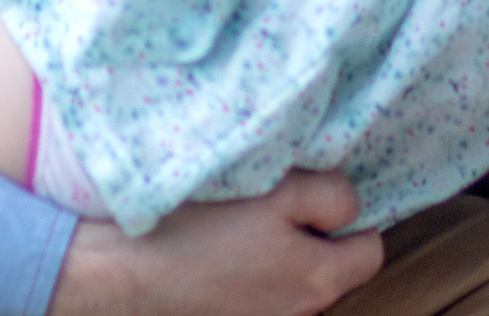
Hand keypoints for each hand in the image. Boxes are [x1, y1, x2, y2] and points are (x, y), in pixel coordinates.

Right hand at [51, 171, 383, 315]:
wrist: (118, 273)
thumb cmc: (198, 227)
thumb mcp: (278, 191)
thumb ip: (331, 197)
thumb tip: (352, 208)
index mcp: (319, 282)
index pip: (370, 251)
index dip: (351, 218)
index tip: (320, 197)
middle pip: (330, 270)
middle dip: (313, 238)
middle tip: (274, 206)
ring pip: (291, 284)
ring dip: (277, 258)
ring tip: (238, 230)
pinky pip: (256, 296)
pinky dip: (246, 276)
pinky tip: (215, 254)